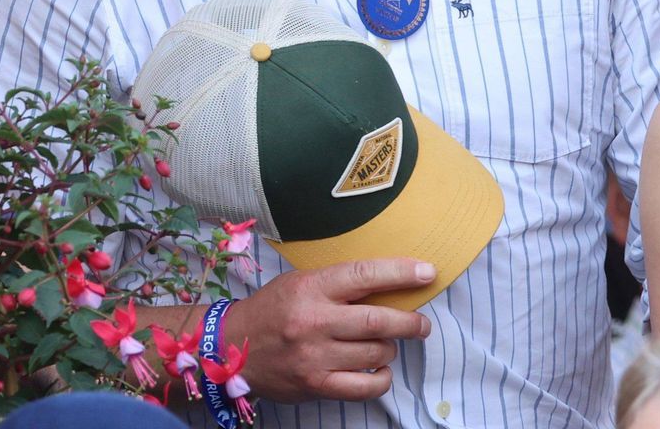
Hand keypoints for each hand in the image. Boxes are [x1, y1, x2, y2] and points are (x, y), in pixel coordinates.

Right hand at [225, 258, 434, 402]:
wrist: (231, 347)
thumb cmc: (273, 309)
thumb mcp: (301, 282)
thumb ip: (339, 283)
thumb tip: (389, 284)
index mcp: (313, 287)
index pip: (366, 275)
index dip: (402, 273)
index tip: (428, 273)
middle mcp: (315, 321)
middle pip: (378, 320)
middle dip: (410, 322)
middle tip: (422, 323)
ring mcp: (315, 356)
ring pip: (375, 353)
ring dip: (390, 348)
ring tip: (388, 344)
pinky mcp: (315, 384)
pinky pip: (363, 386)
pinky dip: (381, 378)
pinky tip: (380, 370)